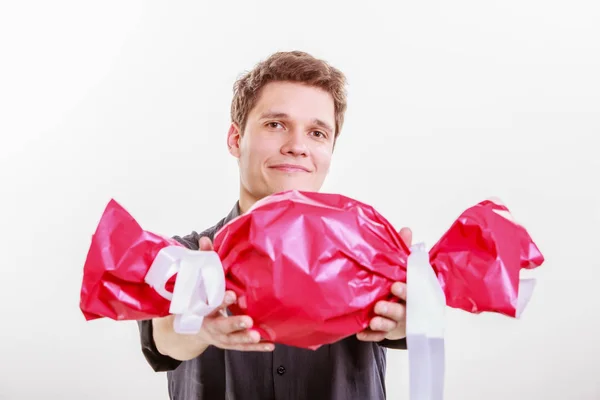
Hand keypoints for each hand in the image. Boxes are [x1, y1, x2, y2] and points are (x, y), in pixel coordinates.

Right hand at [195, 236, 273, 351]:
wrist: (191, 328)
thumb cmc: (199, 298)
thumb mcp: (198, 281)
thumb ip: (204, 260)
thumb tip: (205, 239)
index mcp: (201, 309)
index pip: (209, 304)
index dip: (220, 300)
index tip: (232, 294)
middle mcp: (209, 325)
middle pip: (221, 326)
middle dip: (235, 323)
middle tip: (248, 320)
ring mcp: (219, 337)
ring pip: (232, 340)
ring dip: (245, 338)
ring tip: (257, 334)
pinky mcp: (229, 344)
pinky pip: (243, 348)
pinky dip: (256, 347)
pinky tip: (270, 345)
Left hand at [357, 227, 411, 342]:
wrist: (409, 311)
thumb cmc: (407, 285)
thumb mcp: (407, 268)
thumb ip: (405, 250)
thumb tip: (406, 229)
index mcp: (415, 293)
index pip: (414, 292)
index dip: (406, 290)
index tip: (395, 286)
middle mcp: (409, 309)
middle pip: (403, 311)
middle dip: (392, 309)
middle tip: (380, 306)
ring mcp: (398, 322)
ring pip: (391, 325)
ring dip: (382, 323)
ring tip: (372, 320)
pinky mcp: (388, 332)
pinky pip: (378, 337)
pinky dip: (370, 336)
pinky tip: (360, 333)